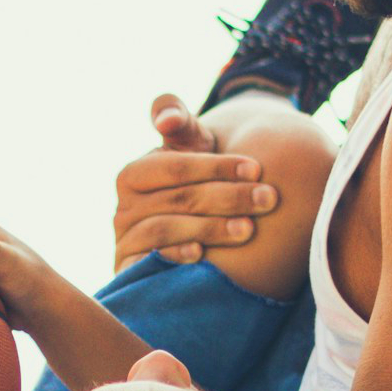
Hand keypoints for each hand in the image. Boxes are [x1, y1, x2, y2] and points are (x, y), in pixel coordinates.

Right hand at [112, 95, 279, 269]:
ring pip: (166, 229)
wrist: (194, 227)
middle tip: (269, 198)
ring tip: (249, 228)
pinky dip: (175, 256)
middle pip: (178, 199)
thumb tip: (167, 119)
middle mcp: (123, 209)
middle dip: (228, 197)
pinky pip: (148, 263)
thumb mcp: (189, 146)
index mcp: (133, 174)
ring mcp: (126, 241)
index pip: (175, 167)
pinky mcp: (130, 271)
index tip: (257, 167)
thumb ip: (179, 119)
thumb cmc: (196, 180)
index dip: (216, 166)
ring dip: (210, 228)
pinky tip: (203, 254)